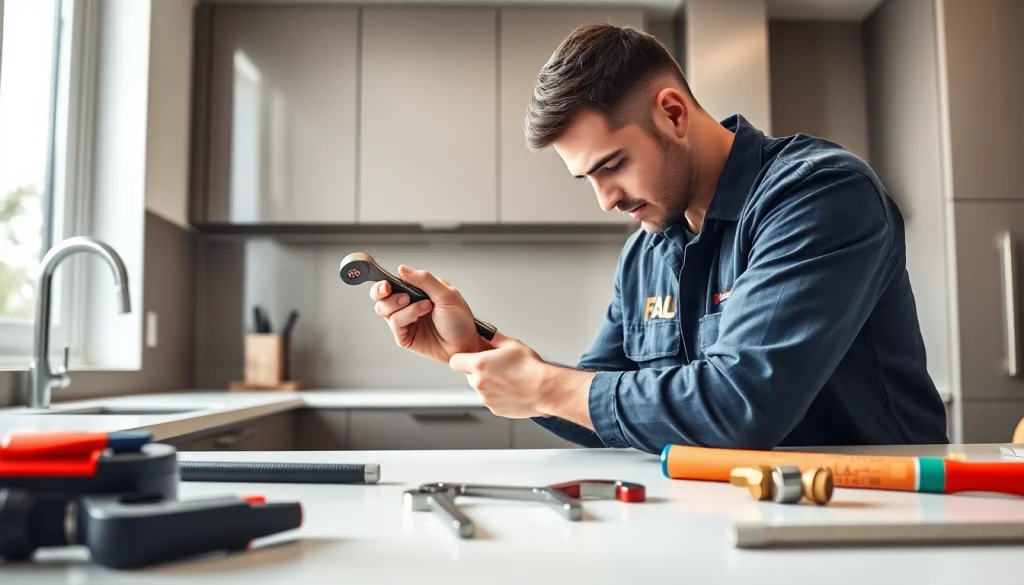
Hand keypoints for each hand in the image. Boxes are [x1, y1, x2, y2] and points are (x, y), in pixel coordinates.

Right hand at [370, 265, 488, 362]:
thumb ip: (424, 280)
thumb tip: (401, 269)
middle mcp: (407, 305)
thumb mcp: (446, 294)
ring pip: (384, 309)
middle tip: (389, 289)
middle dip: (380, 292)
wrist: (466, 345)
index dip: (383, 281)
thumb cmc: (460, 320)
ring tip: (424, 304)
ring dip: (400, 304)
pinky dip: (407, 315)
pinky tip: (422, 315)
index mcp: (415, 291)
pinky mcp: (404, 336)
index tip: (386, 282)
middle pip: (380, 297)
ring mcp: (404, 321)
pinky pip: (395, 323)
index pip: (391, 283)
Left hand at [449, 334, 547, 417]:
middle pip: (468, 375)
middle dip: (479, 371)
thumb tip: (486, 334)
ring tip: (508, 378)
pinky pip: (490, 399)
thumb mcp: (512, 344)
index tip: (470, 357)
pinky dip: (497, 395)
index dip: (462, 358)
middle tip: (496, 367)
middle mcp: (479, 383)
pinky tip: (511, 389)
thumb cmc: (532, 369)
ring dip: (488, 383)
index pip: (454, 362)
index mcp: (479, 365)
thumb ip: (494, 339)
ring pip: (480, 388)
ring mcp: (485, 398)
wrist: (545, 391)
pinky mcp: (494, 409)